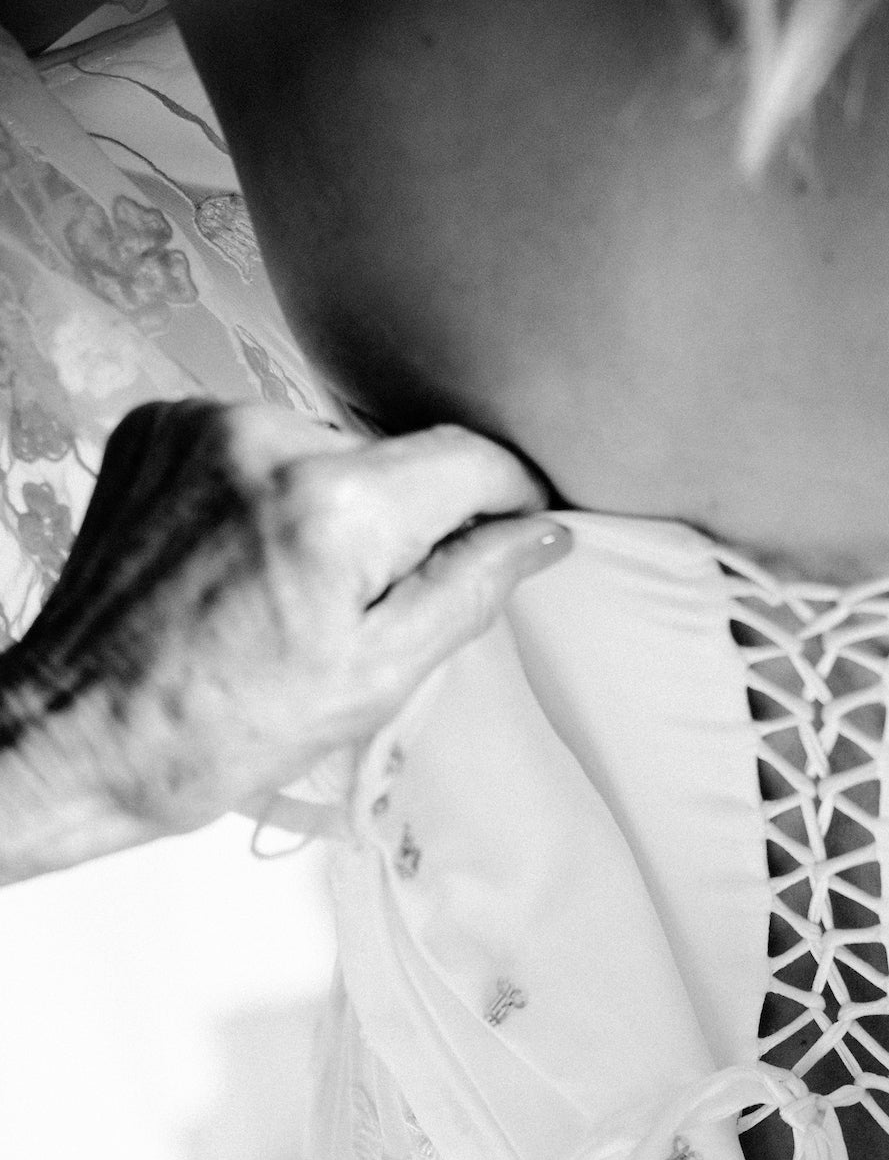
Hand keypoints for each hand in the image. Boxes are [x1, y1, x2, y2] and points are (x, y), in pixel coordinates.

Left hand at [0, 400, 569, 873]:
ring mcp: (203, 426)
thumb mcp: (373, 679)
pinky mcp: (159, 427)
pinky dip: (269, 493)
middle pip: (394, 457)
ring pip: (326, 451)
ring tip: (286, 590)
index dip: (508, 499)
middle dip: (401, 522)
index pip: (471, 459)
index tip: (513, 532)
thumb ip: (468, 591)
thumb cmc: (215, 729)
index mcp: (333, 508)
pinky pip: (259, 445)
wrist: (79, 732)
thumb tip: (539, 536)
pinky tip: (241, 561)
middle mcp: (265, 441)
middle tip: (361, 608)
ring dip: (332, 506)